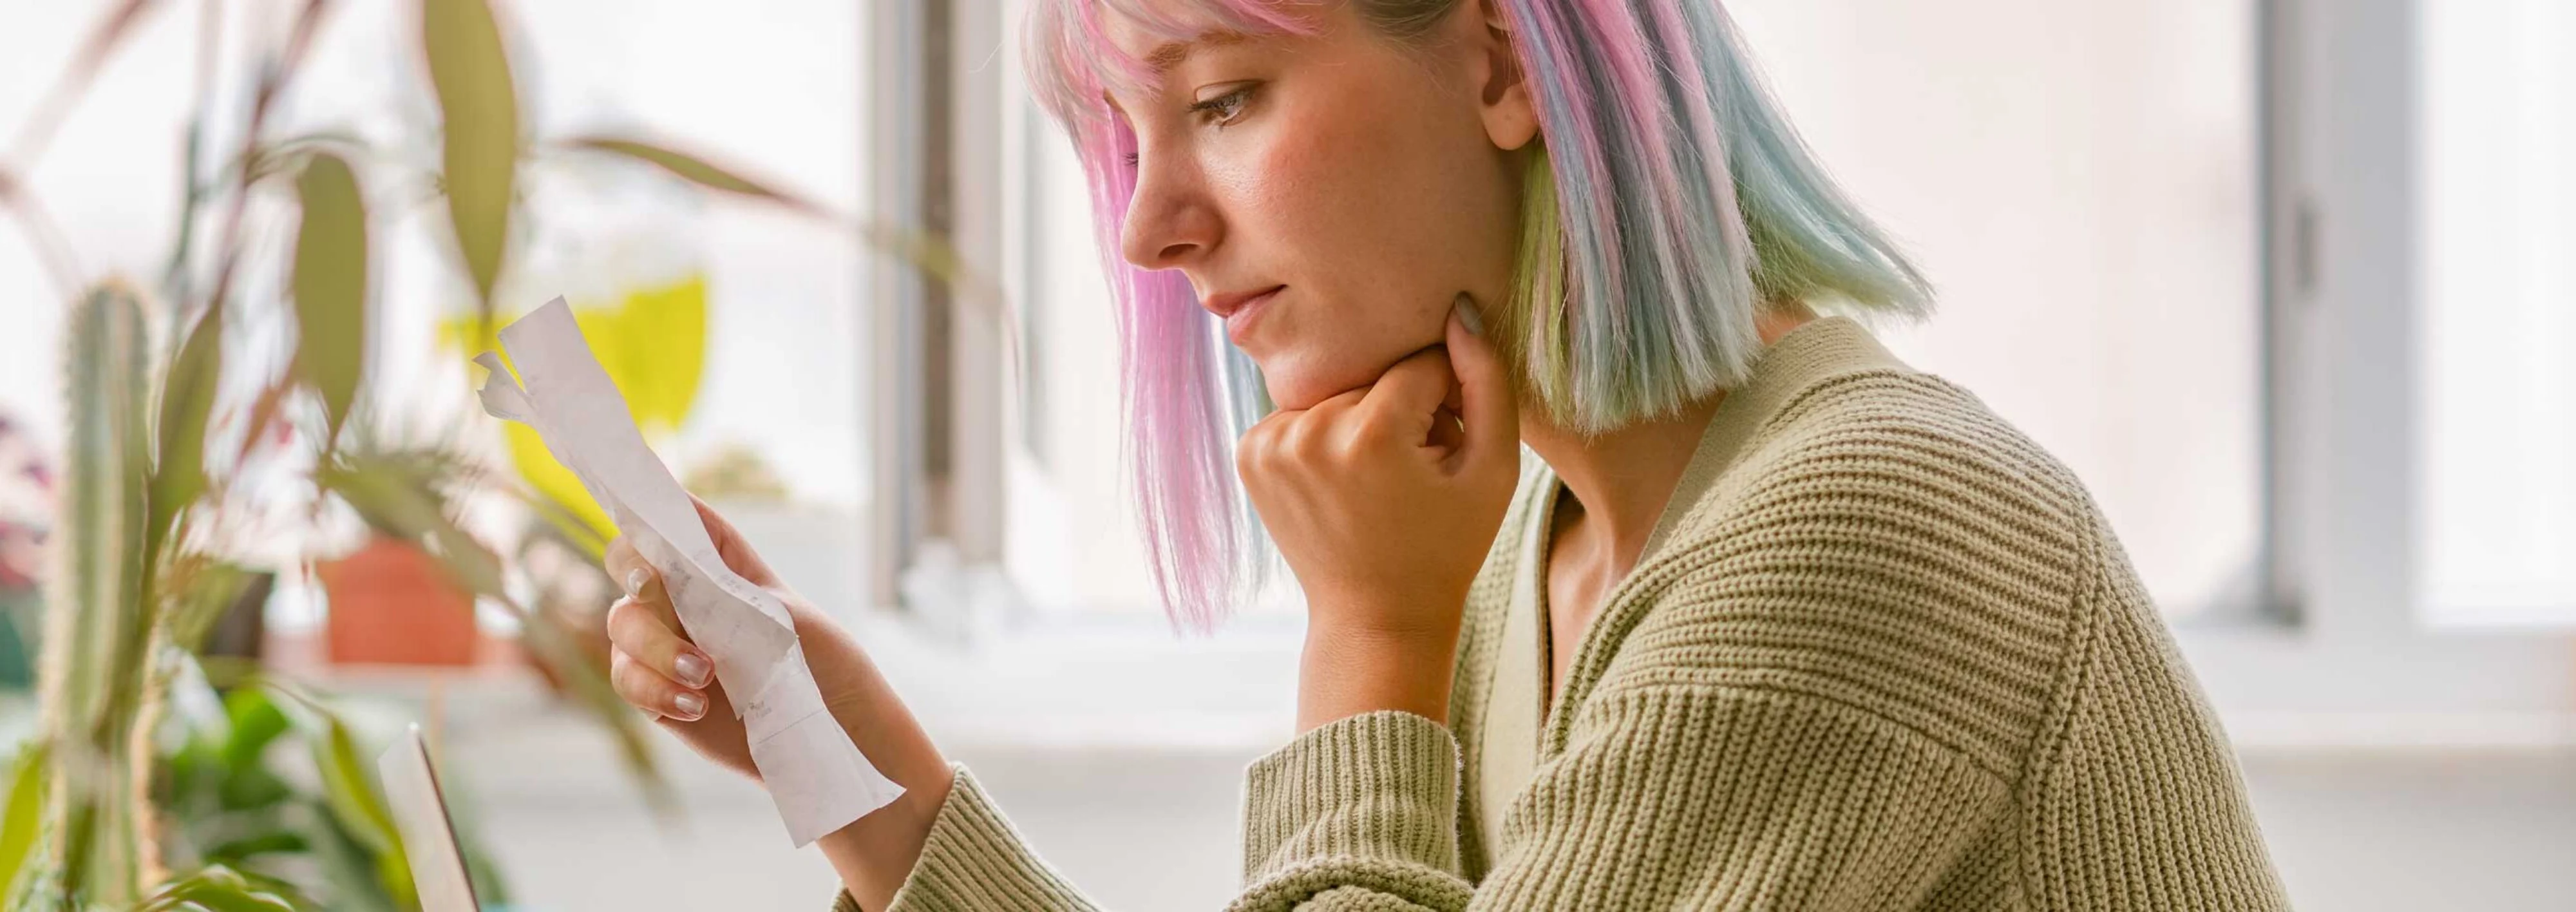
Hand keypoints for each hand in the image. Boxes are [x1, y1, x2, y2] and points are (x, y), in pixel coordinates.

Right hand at [601, 497, 841, 778]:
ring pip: (622, 626)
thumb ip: (729, 585)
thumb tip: (685, 550)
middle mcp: (681, 594)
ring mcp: (662, 640)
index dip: (647, 519)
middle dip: (640, 583)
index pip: (668, 524)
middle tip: (656, 593)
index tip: (652, 539)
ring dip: (657, 648)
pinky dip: (655, 690)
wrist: (828, 723)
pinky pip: (627, 680)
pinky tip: (697, 706)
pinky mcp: (654, 689)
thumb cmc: (817, 657)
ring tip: (706, 677)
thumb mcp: (783, 613)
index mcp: (716, 561)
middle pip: (628, 567)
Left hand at [1237, 296, 1520, 728]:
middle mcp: (1309, 432)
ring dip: (1362, 418)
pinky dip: (1325, 434)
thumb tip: (1460, 308)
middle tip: (1416, 467)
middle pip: (1375, 376)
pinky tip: (1343, 478)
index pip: (1422, 364)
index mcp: (1369, 435)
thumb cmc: (1447, 546)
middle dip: (1402, 408)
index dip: (1447, 400)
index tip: (1448, 444)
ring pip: (1338, 390)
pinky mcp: (1249, 453)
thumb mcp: (1495, 469)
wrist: (1375, 617)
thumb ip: (1488, 382)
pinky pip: (1303, 412)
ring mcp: (1269, 444)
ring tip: (1380, 476)